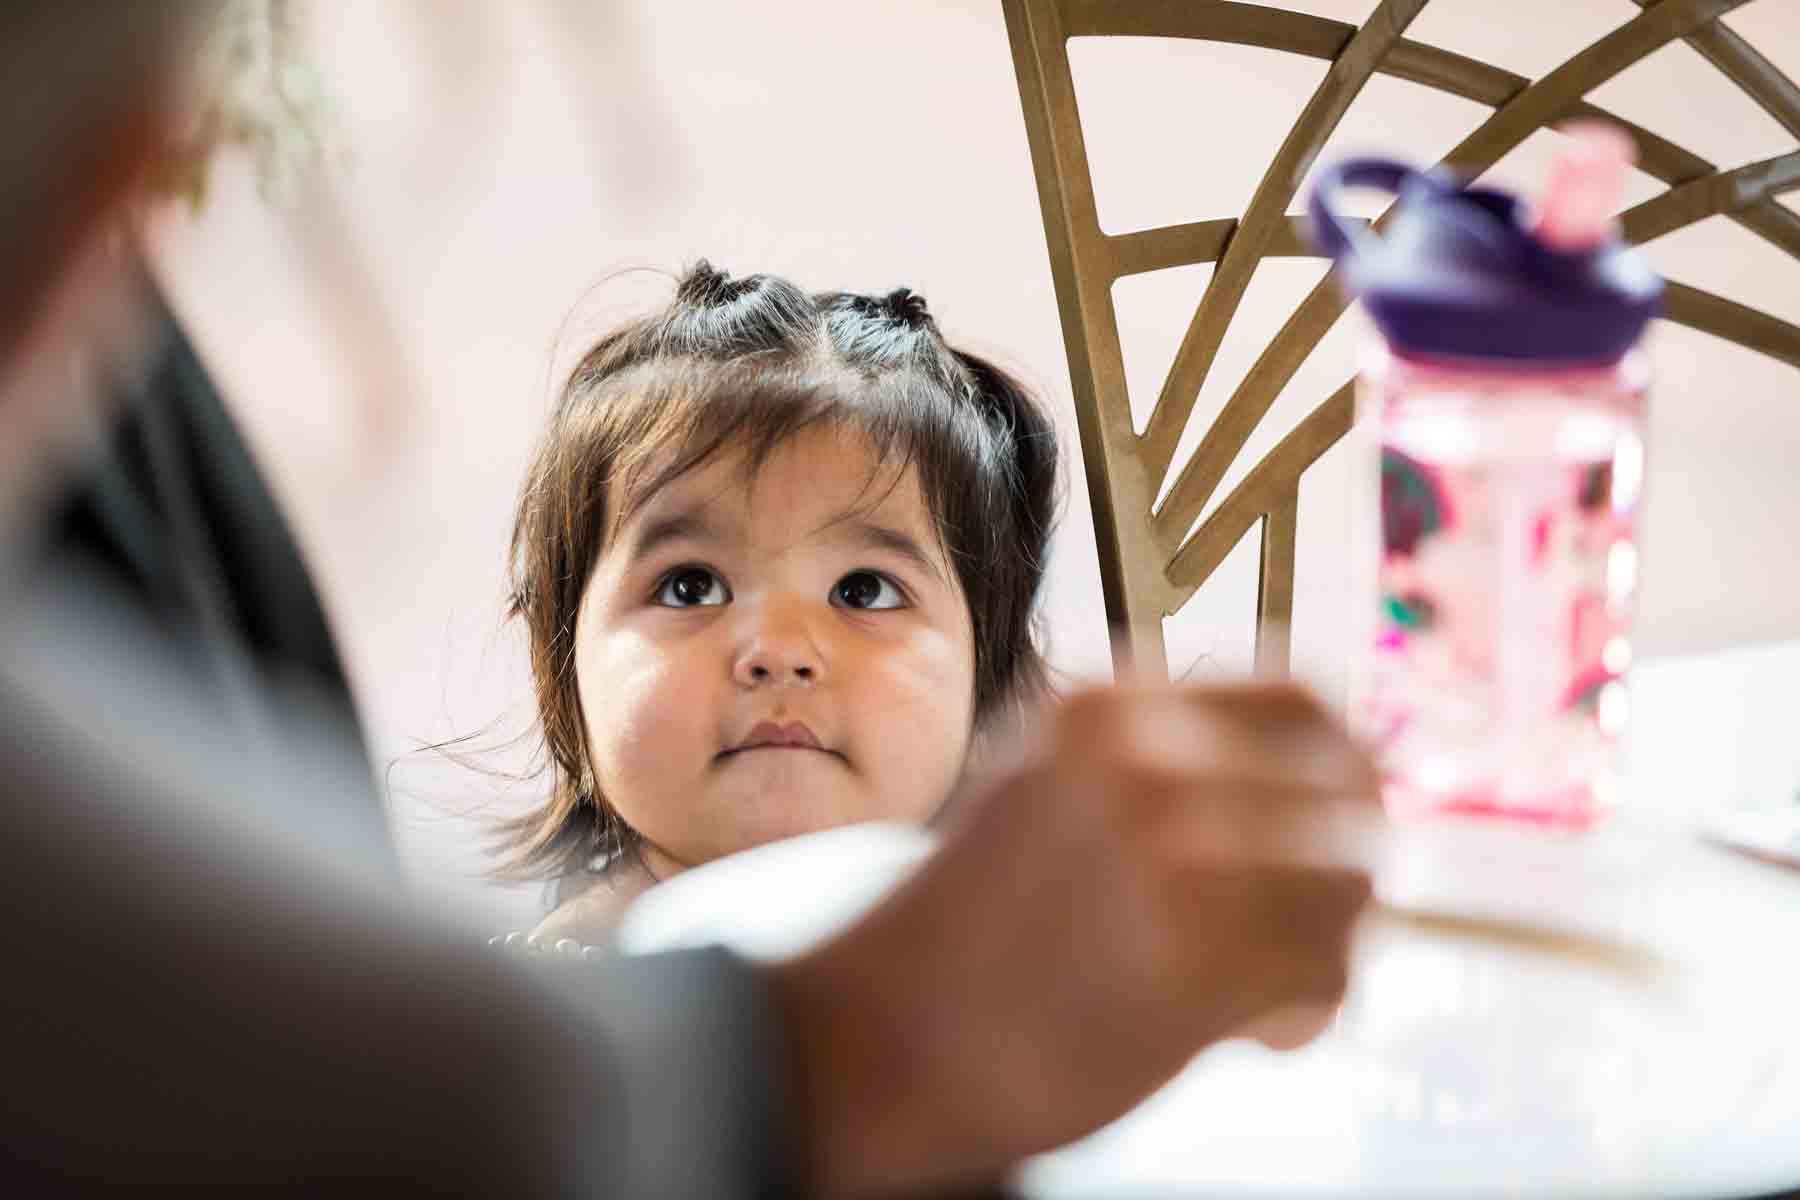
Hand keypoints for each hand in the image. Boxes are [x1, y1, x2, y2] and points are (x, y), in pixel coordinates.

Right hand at [770, 679, 1378, 1197]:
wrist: (877, 1038)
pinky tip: (1248, 1032)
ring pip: (1350, 880)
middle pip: (1346, 794)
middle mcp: (1148, 763)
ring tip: (1262, 985)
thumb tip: (1318, 775)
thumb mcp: (1044, 789)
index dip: (1343, 763)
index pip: (1303, 702)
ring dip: (1323, 941)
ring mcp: (1174, 858)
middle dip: (1341, 870)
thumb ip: (1159, 765)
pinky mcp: (1196, 966)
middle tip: (1313, 923)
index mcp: (1110, 708)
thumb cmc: (964, 928)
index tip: (1351, 810)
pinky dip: (1302, 1010)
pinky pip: (1323, 971)